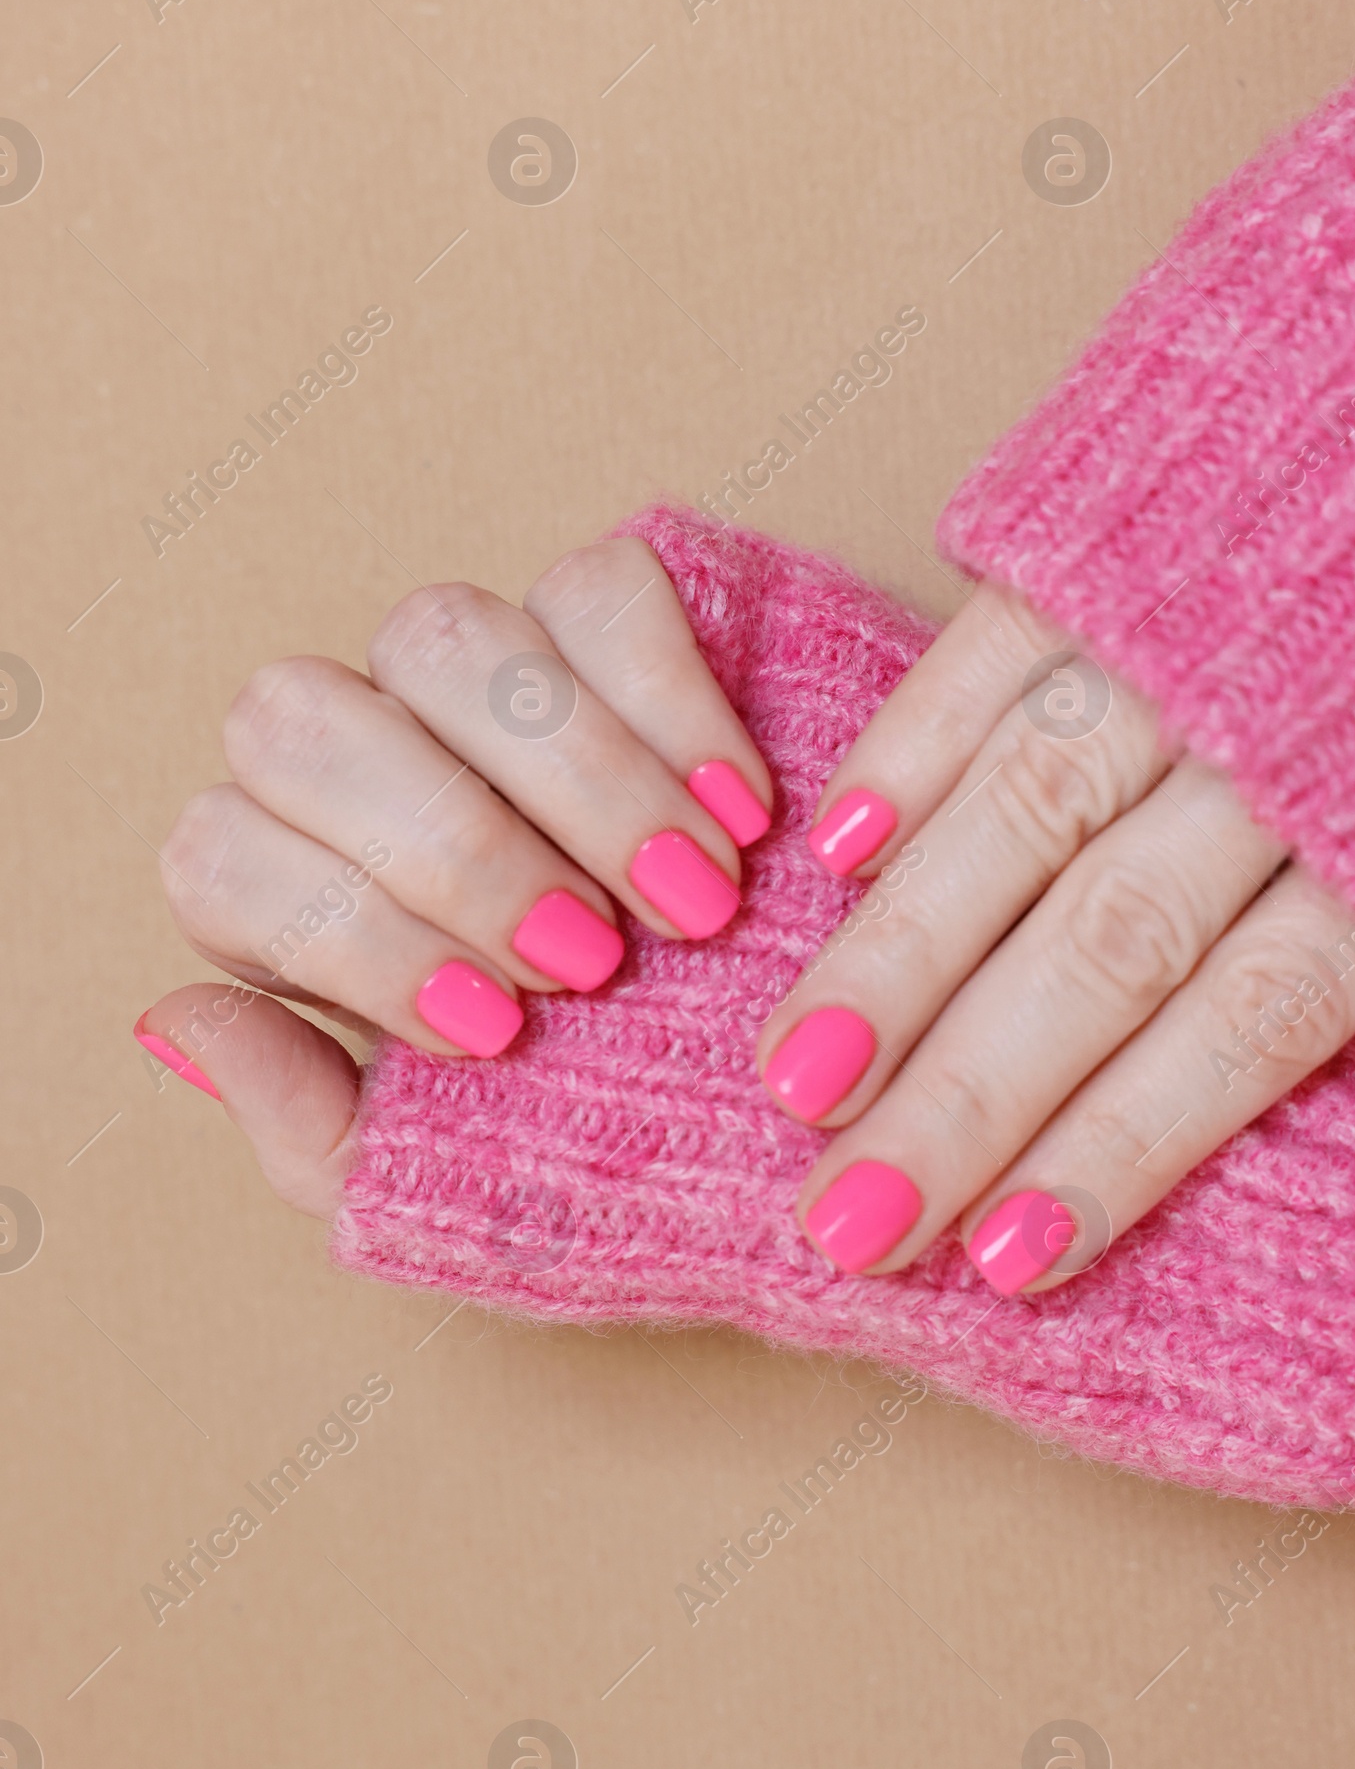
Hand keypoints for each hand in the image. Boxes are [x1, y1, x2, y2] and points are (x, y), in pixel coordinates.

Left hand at [137, 538, 772, 1201]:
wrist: (762, 1099)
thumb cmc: (577, 1137)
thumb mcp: (432, 1177)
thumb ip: (305, 1123)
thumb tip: (178, 1019)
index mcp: (276, 883)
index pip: (224, 857)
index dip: (355, 944)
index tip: (498, 1033)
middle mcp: (348, 752)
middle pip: (305, 723)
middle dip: (458, 851)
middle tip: (594, 960)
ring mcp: (467, 673)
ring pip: (446, 640)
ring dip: (577, 777)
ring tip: (686, 898)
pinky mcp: (598, 616)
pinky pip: (603, 591)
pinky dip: (675, 702)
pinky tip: (737, 815)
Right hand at [756, 585, 1354, 1288]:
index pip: (1239, 1028)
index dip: (1115, 1148)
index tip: (1001, 1260)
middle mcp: (1283, 744)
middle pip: (1104, 952)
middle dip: (963, 1096)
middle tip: (844, 1217)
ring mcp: (1187, 626)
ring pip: (1022, 816)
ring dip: (901, 954)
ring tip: (798, 1073)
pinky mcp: (1120, 526)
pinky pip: (995, 649)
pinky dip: (911, 745)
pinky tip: (834, 851)